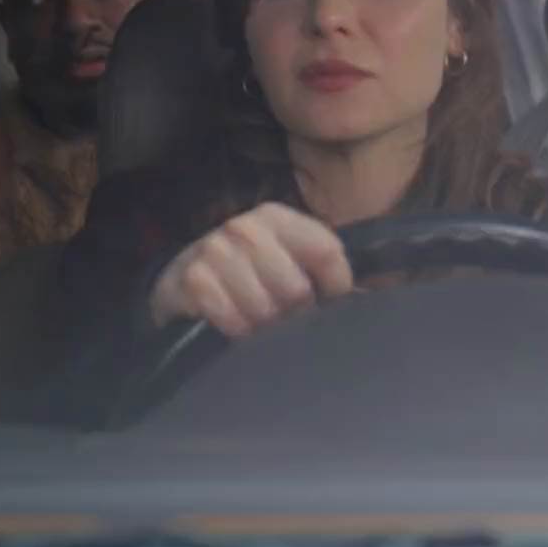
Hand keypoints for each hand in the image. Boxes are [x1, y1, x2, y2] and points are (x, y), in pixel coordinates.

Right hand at [148, 202, 355, 336]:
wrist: (180, 282)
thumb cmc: (246, 275)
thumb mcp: (283, 260)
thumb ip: (325, 272)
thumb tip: (368, 297)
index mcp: (275, 216)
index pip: (325, 250)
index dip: (336, 285)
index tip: (331, 301)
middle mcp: (244, 226)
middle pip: (296, 288)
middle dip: (295, 313)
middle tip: (283, 317)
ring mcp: (214, 250)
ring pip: (265, 307)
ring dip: (264, 325)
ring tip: (258, 322)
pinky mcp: (192, 280)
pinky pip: (232, 318)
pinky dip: (238, 329)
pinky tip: (235, 325)